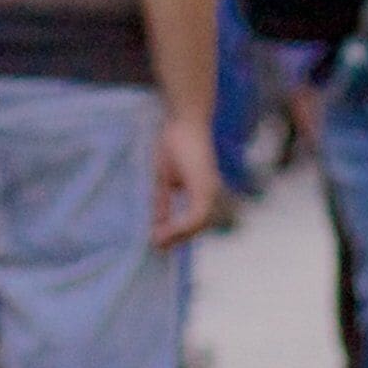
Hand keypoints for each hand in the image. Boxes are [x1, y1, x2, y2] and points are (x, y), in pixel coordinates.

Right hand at [151, 108, 222, 247]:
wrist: (185, 120)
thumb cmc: (174, 143)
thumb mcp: (164, 179)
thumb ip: (163, 201)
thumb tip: (157, 223)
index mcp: (201, 191)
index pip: (193, 221)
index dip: (177, 234)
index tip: (158, 243)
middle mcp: (210, 193)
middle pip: (196, 226)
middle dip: (177, 239)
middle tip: (157, 247)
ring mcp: (210, 189)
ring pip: (198, 224)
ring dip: (178, 235)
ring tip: (158, 241)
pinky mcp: (206, 185)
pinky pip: (196, 215)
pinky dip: (181, 226)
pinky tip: (165, 230)